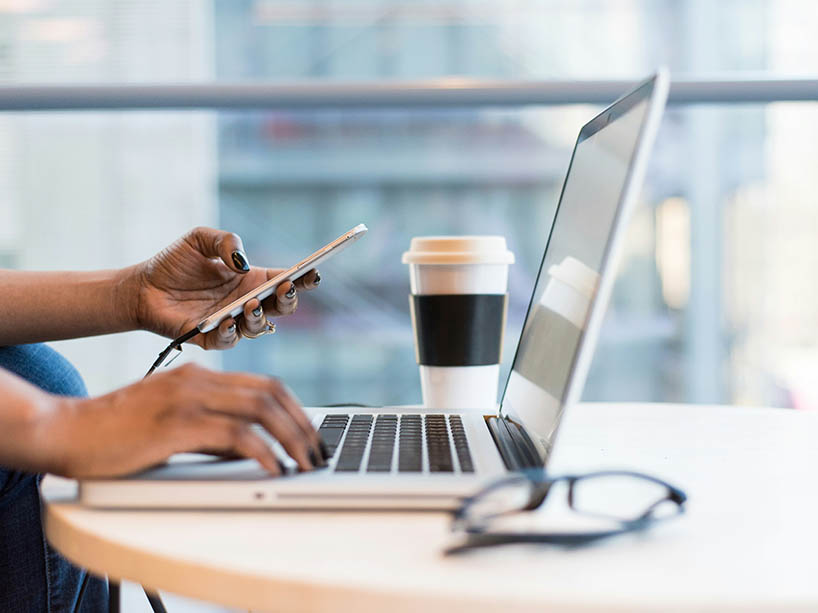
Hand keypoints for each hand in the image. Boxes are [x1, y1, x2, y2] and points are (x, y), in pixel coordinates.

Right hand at [38, 363, 326, 478]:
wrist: (67, 431)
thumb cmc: (117, 432)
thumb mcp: (173, 423)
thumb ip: (212, 429)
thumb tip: (251, 449)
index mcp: (199, 375)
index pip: (265, 384)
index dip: (296, 409)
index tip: (311, 434)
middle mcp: (198, 380)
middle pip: (271, 393)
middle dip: (303, 424)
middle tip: (317, 452)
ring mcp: (188, 398)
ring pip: (261, 409)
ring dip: (291, 438)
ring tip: (305, 463)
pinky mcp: (177, 424)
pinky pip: (235, 435)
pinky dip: (262, 452)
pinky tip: (273, 468)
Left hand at [130, 227, 320, 348]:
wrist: (142, 287)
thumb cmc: (174, 263)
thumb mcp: (200, 239)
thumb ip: (225, 241)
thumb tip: (242, 262)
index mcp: (251, 280)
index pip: (286, 280)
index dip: (303, 278)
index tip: (313, 272)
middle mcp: (247, 303)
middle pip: (281, 308)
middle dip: (289, 299)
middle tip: (285, 288)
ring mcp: (231, 322)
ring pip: (259, 328)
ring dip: (260, 317)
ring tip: (251, 304)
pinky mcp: (210, 338)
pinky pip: (228, 340)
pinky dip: (231, 332)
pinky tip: (227, 320)